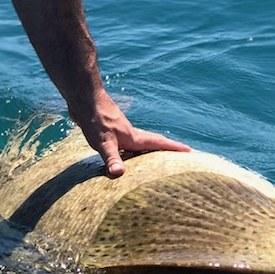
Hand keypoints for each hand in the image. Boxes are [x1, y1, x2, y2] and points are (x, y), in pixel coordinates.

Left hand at [68, 89, 190, 177]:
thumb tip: (119, 174)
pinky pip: (127, 143)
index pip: (158, 143)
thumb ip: (112, 158)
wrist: (84, 99)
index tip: (190, 151)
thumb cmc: (94, 120)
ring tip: (156, 157)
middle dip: (166, 148)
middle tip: (180, 154)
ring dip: (150, 149)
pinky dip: (132, 150)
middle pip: (153, 141)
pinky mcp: (110, 130)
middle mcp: (130, 134)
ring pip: (140, 142)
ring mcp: (121, 131)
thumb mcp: (103, 142)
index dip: (174, 147)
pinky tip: (124, 154)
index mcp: (133, 138)